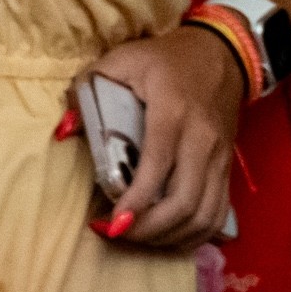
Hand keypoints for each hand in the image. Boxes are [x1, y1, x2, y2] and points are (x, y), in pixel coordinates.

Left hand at [77, 26, 246, 251]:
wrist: (220, 54)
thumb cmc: (164, 59)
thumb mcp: (121, 59)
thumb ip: (87, 88)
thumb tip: (63, 131)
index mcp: (173, 112)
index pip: (158, 165)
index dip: (137, 201)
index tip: (112, 223)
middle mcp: (202, 140)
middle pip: (184, 202)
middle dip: (149, 229)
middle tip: (116, 233)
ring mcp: (220, 158)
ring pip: (204, 216)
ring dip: (169, 237)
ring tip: (136, 237)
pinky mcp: (227, 169)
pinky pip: (217, 215)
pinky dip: (192, 235)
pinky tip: (165, 237)